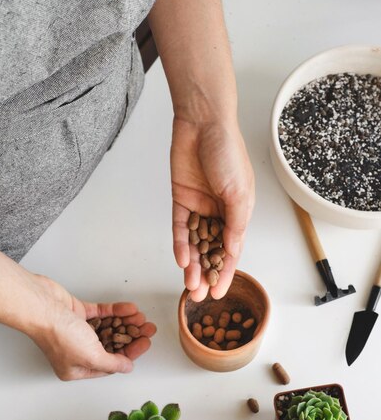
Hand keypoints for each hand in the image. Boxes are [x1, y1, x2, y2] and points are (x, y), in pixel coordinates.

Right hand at [28, 275, 155, 380]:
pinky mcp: (76, 312)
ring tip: (142, 318)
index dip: (129, 354)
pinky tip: (130, 309)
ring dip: (126, 322)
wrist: (41, 306)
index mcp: (75, 368)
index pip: (109, 365)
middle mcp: (75, 351)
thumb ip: (111, 364)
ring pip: (108, 327)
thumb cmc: (59, 334)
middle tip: (148, 329)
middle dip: (131, 336)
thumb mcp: (91, 357)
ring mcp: (76, 330)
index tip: (144, 343)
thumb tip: (126, 368)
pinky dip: (116, 311)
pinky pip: (101, 313)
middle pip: (111, 345)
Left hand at [171, 117, 254, 300]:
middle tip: (198, 295)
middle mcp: (219, 213)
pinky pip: (180, 228)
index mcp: (238, 213)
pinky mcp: (181, 200)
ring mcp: (199, 208)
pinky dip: (180, 243)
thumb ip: (235, 224)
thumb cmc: (228, 153)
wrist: (203, 123)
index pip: (231, 250)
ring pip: (195, 243)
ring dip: (192, 264)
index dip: (225, 273)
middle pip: (211, 251)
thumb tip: (233, 252)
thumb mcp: (239, 193)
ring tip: (188, 284)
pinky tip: (181, 259)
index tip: (218, 293)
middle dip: (206, 274)